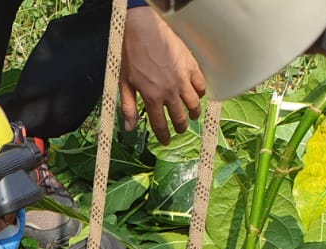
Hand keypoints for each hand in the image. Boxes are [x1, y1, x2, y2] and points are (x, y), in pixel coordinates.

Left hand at [120, 6, 205, 144]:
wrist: (144, 30)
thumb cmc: (131, 54)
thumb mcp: (124, 83)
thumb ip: (128, 107)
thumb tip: (129, 128)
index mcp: (151, 97)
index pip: (160, 124)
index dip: (163, 136)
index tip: (166, 141)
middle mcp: (169, 91)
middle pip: (179, 117)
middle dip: (180, 127)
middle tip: (180, 130)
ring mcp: (182, 79)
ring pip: (193, 104)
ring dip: (193, 113)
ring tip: (192, 116)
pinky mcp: (190, 66)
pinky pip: (201, 85)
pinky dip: (200, 93)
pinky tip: (198, 95)